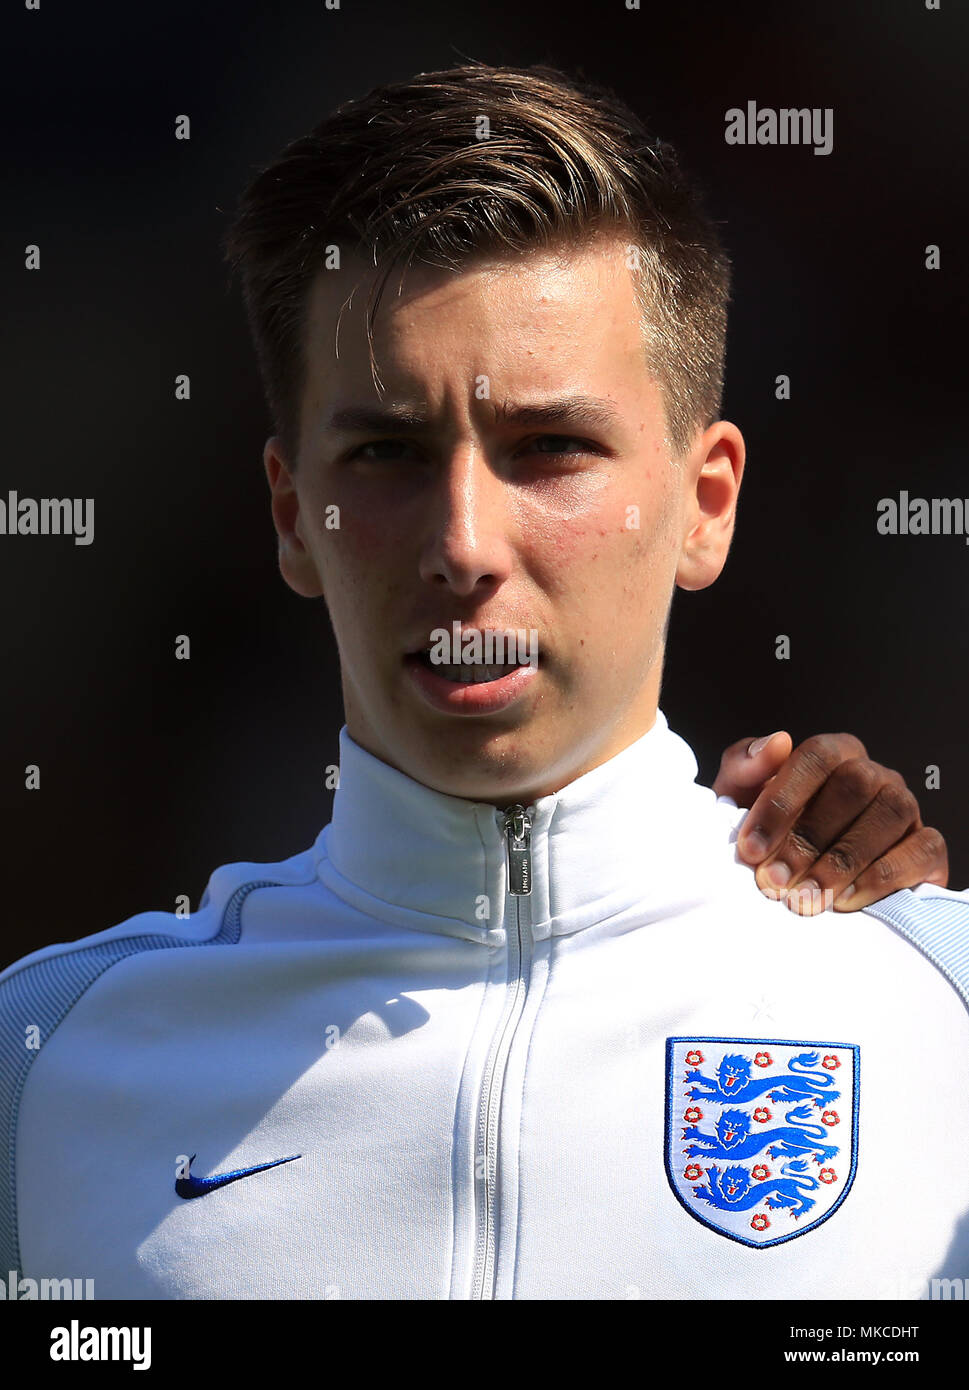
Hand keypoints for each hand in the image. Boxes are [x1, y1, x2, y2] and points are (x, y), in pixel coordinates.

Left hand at [713, 731, 947, 914]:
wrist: (799, 879)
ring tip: (806, 896)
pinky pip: (921, 850)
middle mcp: (875, 774)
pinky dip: (883, 876)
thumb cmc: (768, 833)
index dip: (783, 800)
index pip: (817, 756)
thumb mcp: (741, 798)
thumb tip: (777, 742)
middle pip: (854, 784)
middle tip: (775, 880)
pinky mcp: (927, 848)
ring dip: (843, 859)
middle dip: (808, 837)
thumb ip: (745, 766)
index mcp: (836, 754)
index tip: (751, 846)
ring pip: (890, 814)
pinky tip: (846, 900)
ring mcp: (906, 808)